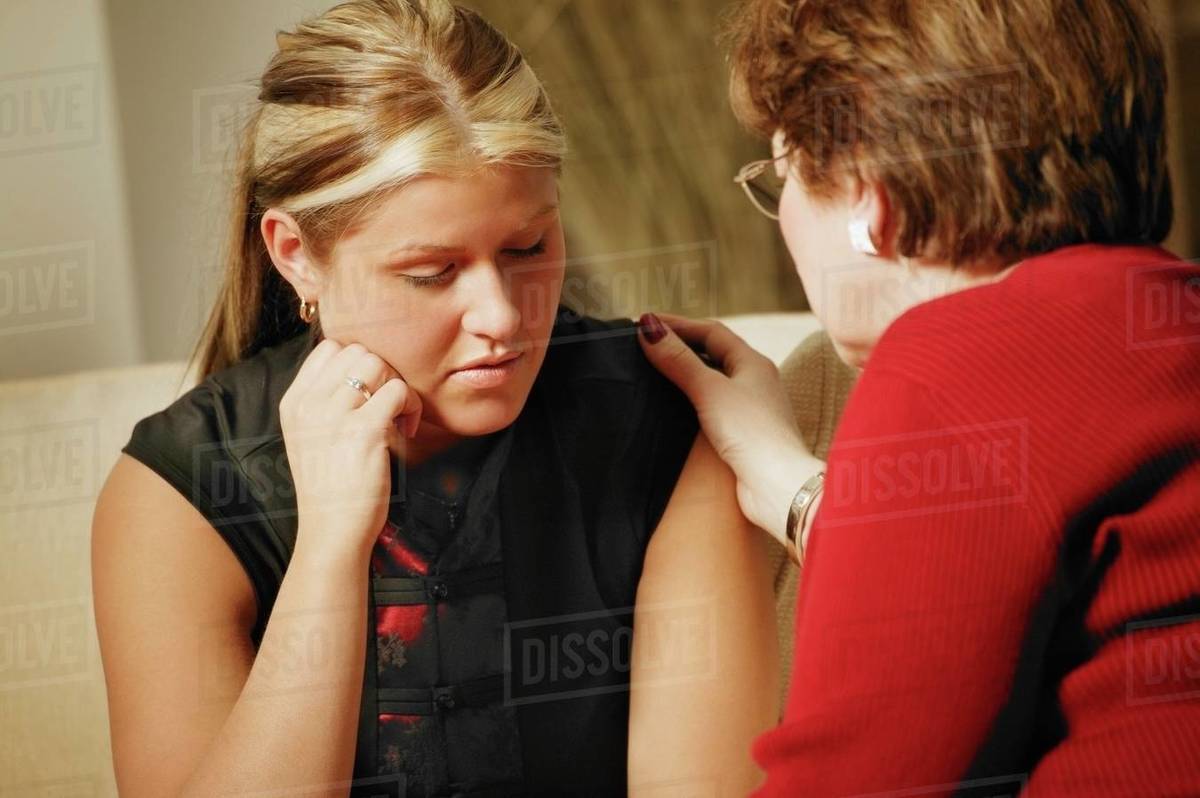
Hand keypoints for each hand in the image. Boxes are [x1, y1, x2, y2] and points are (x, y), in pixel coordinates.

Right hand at [279, 339, 422, 564]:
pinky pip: (398, 391)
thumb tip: (363, 366)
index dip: (359, 364)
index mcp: (294, 402)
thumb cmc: (331, 485)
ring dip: (398, 387)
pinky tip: (408, 431)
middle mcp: (309, 404)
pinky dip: (411, 407)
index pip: (330, 348)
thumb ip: (326, 401)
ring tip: (399, 418)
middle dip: (383, 373)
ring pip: (379, 365)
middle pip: (358, 352)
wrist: (331, 530)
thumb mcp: (310, 435)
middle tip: (389, 406)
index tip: (369, 394)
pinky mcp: (363, 431)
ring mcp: (333, 416)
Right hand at [637, 312, 823, 543]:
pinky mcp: (743, 433)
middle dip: (681, 344)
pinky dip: (691, 398)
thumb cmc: (751, 434)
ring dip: (686, 371)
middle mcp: (755, 381)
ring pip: (714, 379)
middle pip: (714, 352)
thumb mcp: (709, 391)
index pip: (711, 331)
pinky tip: (675, 407)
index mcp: (753, 363)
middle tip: (647, 343)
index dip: (678, 324)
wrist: (778, 486)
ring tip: (655, 370)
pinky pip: (713, 405)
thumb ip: (679, 360)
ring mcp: (751, 408)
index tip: (645, 323)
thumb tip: (649, 328)